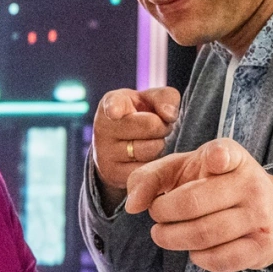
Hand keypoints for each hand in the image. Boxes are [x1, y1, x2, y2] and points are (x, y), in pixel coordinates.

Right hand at [92, 87, 179, 210]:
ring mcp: (105, 153)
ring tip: (147, 142)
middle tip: (155, 127)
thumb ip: (165, 97)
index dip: (115, 108)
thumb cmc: (139, 114)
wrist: (118, 143)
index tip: (115, 112)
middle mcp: (103, 127)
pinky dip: (152, 165)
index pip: (114, 104)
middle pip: (151, 125)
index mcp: (112, 102)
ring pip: (151, 149)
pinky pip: (146, 169)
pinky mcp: (113, 174)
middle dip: (162, 126)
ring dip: (158, 146)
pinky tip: (141, 158)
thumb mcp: (150, 100)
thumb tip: (169, 116)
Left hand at [125, 138, 272, 271]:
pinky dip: (198, 258)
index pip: (225, 153)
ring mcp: (260, 216)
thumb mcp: (183, 170)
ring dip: (173, 238)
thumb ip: (150, 178)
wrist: (271, 211)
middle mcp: (251, 183)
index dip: (218, 157)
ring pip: (203, 234)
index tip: (214, 160)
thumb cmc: (214, 185)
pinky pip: (219, 259)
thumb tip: (132, 205)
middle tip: (157, 215)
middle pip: (193, 203)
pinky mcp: (262, 247)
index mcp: (232, 156)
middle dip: (163, 213)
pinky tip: (194, 249)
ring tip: (164, 234)